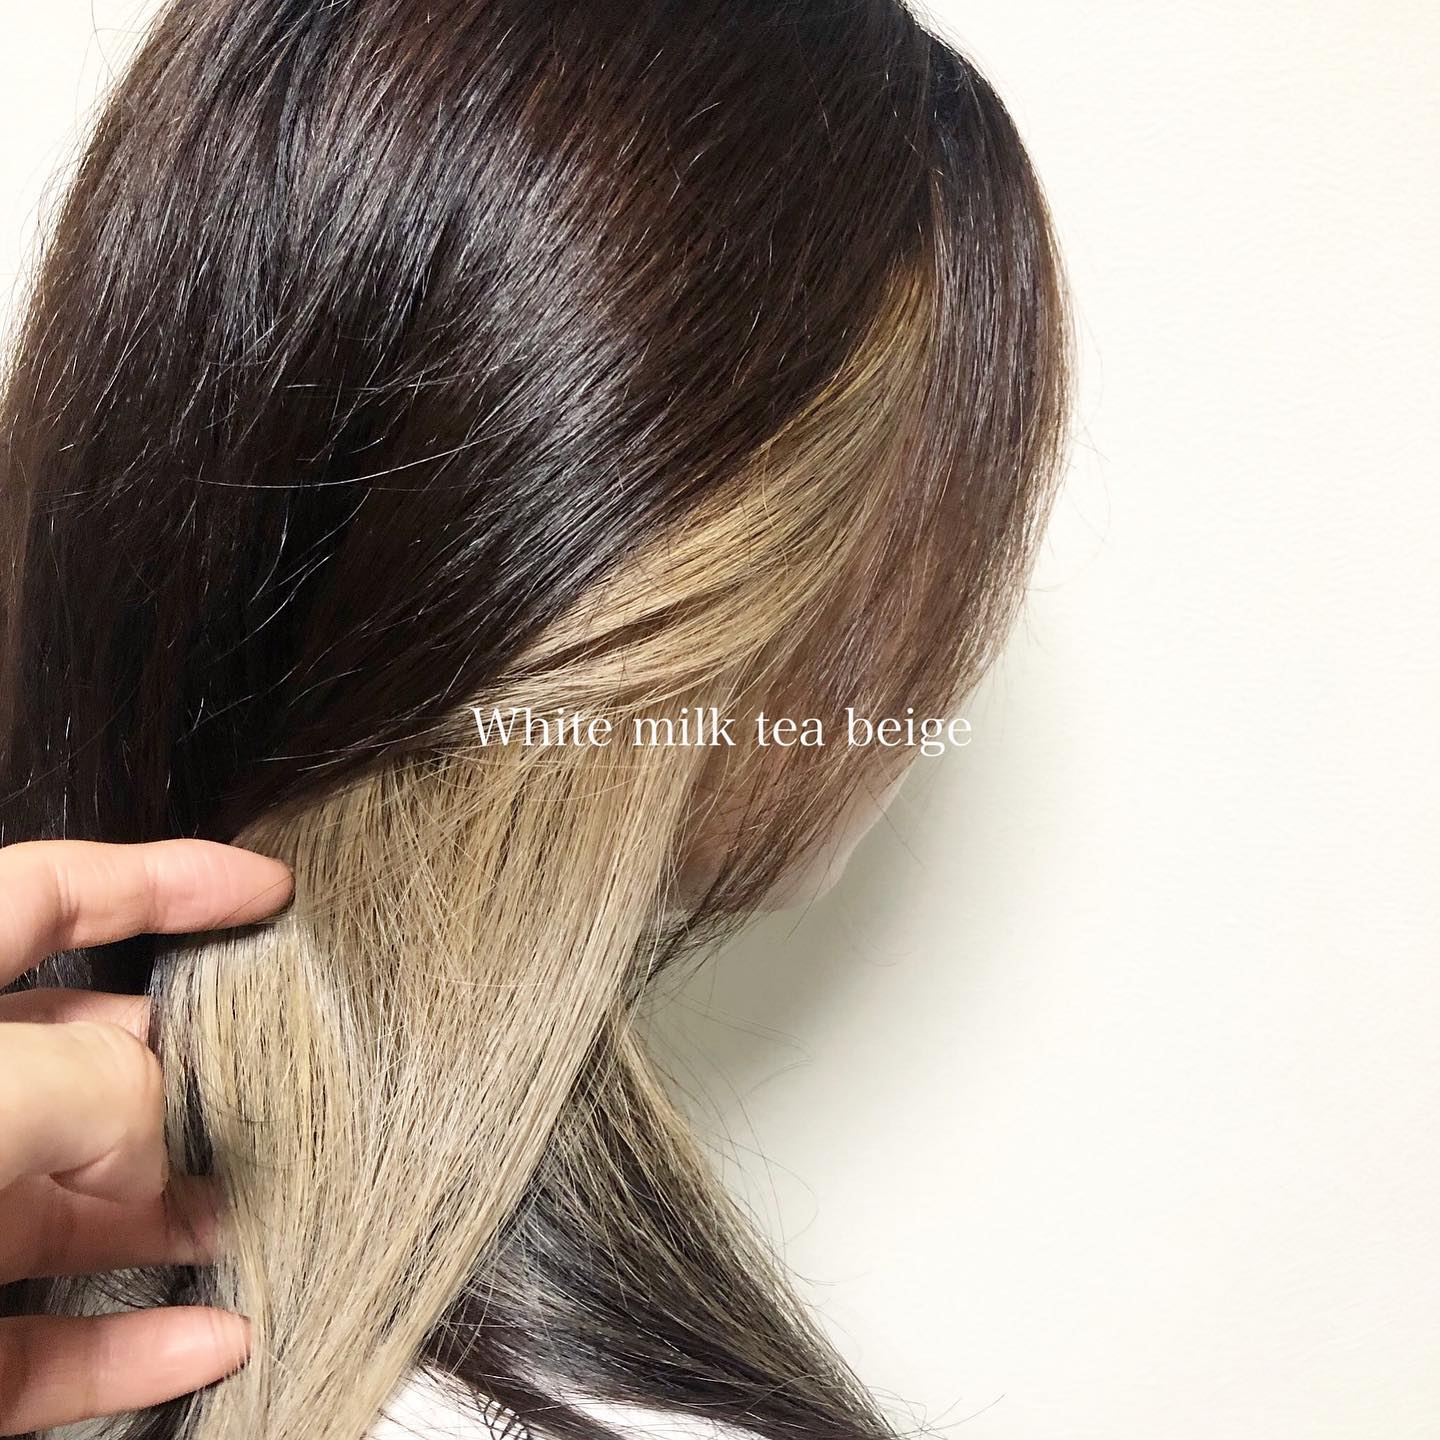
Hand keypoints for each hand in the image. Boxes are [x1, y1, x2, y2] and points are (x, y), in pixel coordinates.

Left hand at [0, 839, 293, 1434]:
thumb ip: (92, 1083)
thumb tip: (162, 1123)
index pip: (49, 896)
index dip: (166, 879)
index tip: (269, 889)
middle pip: (80, 1062)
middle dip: (191, 1076)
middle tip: (284, 1088)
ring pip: (73, 1206)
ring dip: (180, 1217)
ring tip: (267, 1218)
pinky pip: (40, 1343)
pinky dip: (130, 1342)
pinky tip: (214, 1336)